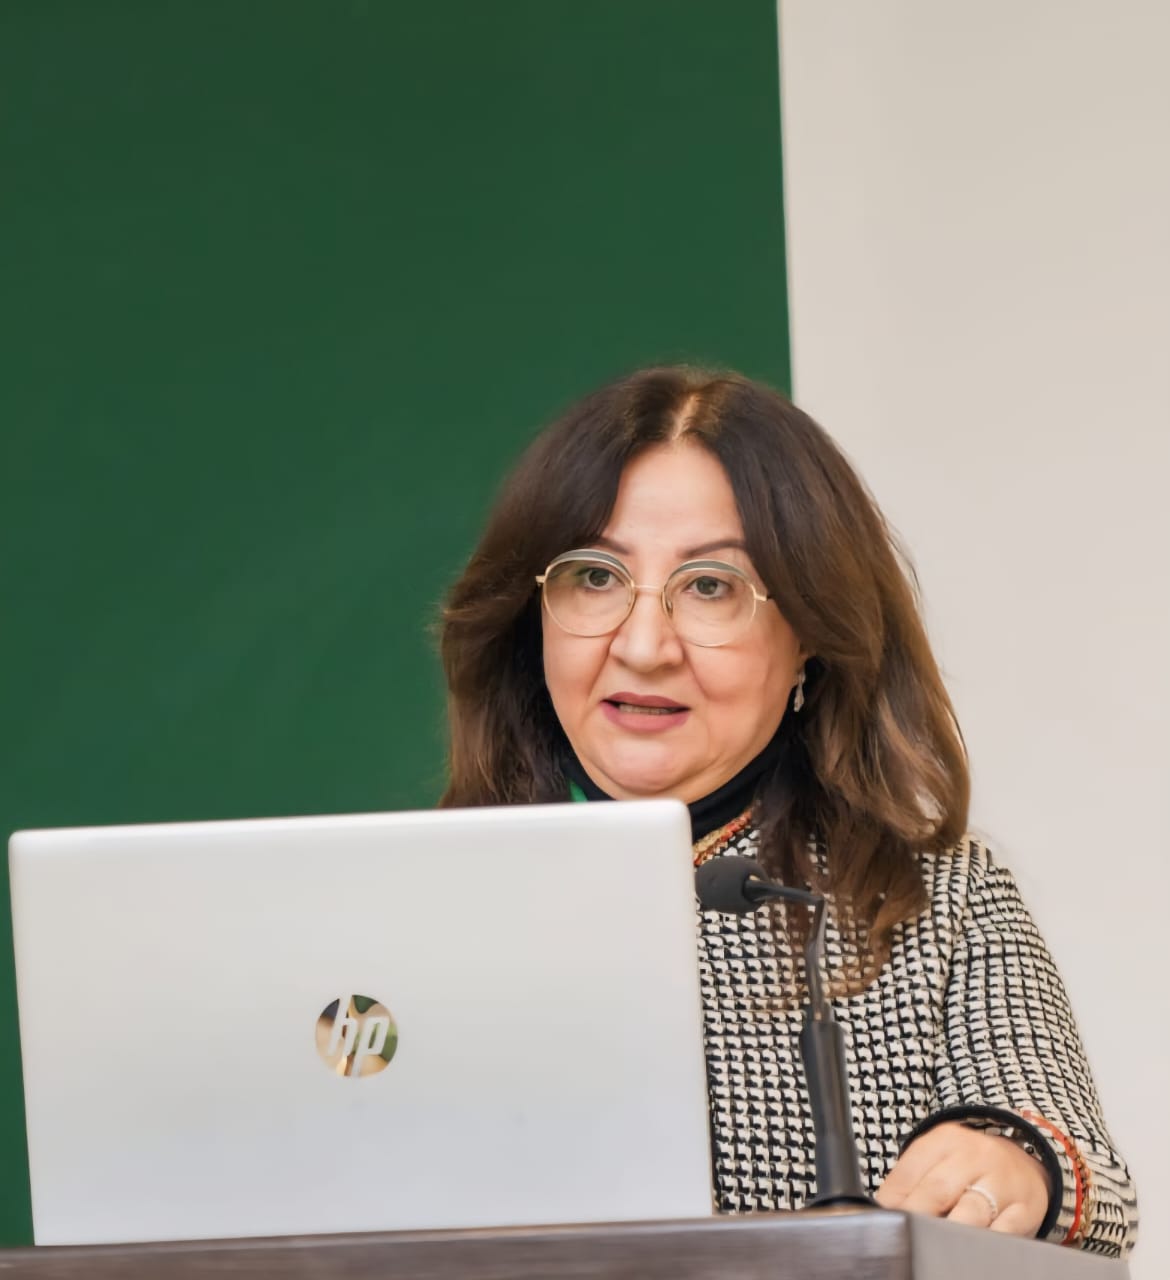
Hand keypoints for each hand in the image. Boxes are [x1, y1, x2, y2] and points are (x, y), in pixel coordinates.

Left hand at [876, 1122, 1050, 1235]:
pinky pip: (1004, 1232)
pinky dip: (985, 1244)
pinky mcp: (1025, 1209)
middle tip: (905, 1237)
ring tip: (933, 1248)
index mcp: (945, 1140)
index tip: (883, 1220)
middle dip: (917, 1218)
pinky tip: (971, 1253)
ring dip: (949, 1234)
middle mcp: (974, 1156)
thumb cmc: (967, 1166)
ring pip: (971, 1213)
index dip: (892, 1201)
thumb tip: (882, 1210)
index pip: (909, 1171)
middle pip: (937, 1191)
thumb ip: (911, 1181)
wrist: (1023, 1161)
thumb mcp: (938, 1159)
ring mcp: (1002, 1182)